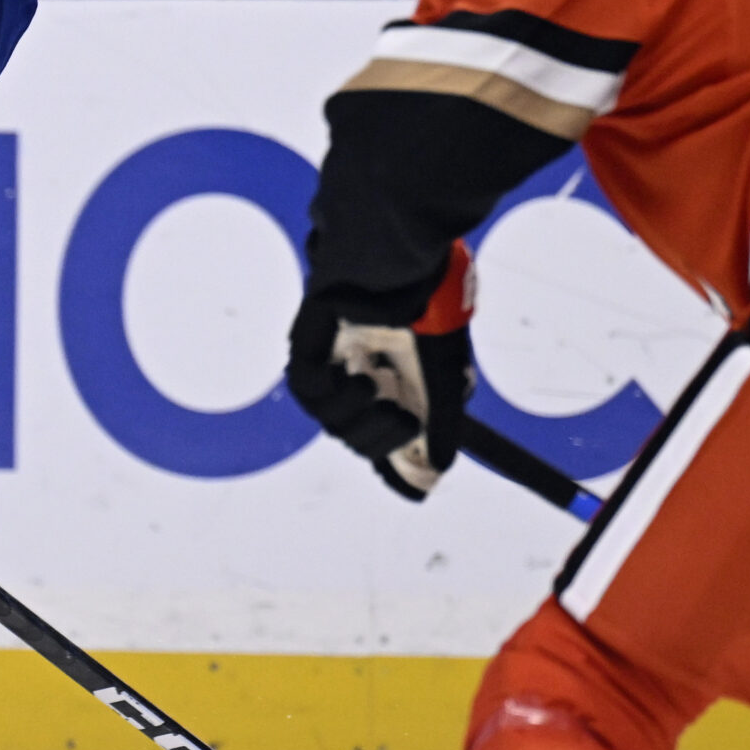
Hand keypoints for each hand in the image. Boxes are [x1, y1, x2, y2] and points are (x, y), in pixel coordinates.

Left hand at [286, 241, 474, 500]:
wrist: (400, 262)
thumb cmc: (425, 308)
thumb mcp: (443, 374)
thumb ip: (443, 423)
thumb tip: (439, 468)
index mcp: (394, 384)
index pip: (384, 440)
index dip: (395, 467)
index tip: (413, 488)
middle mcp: (361, 377)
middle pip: (356, 438)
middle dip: (379, 439)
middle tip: (404, 419)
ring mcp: (333, 361)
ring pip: (330, 418)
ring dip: (356, 414)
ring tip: (377, 385)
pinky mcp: (307, 343)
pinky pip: (306, 385)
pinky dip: (330, 389)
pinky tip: (356, 374)